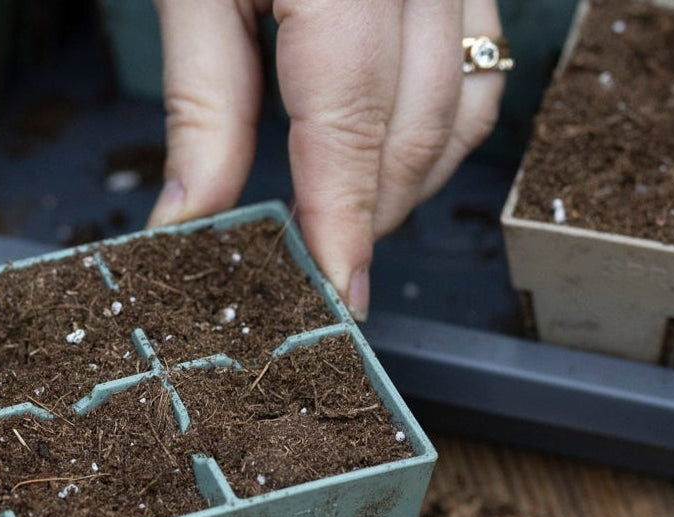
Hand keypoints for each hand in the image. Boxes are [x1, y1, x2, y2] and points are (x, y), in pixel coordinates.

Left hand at [148, 0, 505, 318]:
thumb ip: (201, 104)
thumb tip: (191, 220)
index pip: (351, 120)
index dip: (345, 220)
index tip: (337, 294)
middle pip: (415, 125)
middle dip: (369, 211)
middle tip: (318, 263)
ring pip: (465, 105)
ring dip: (408, 181)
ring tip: (347, 219)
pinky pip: (482, 66)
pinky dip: (439, 131)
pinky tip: (387, 157)